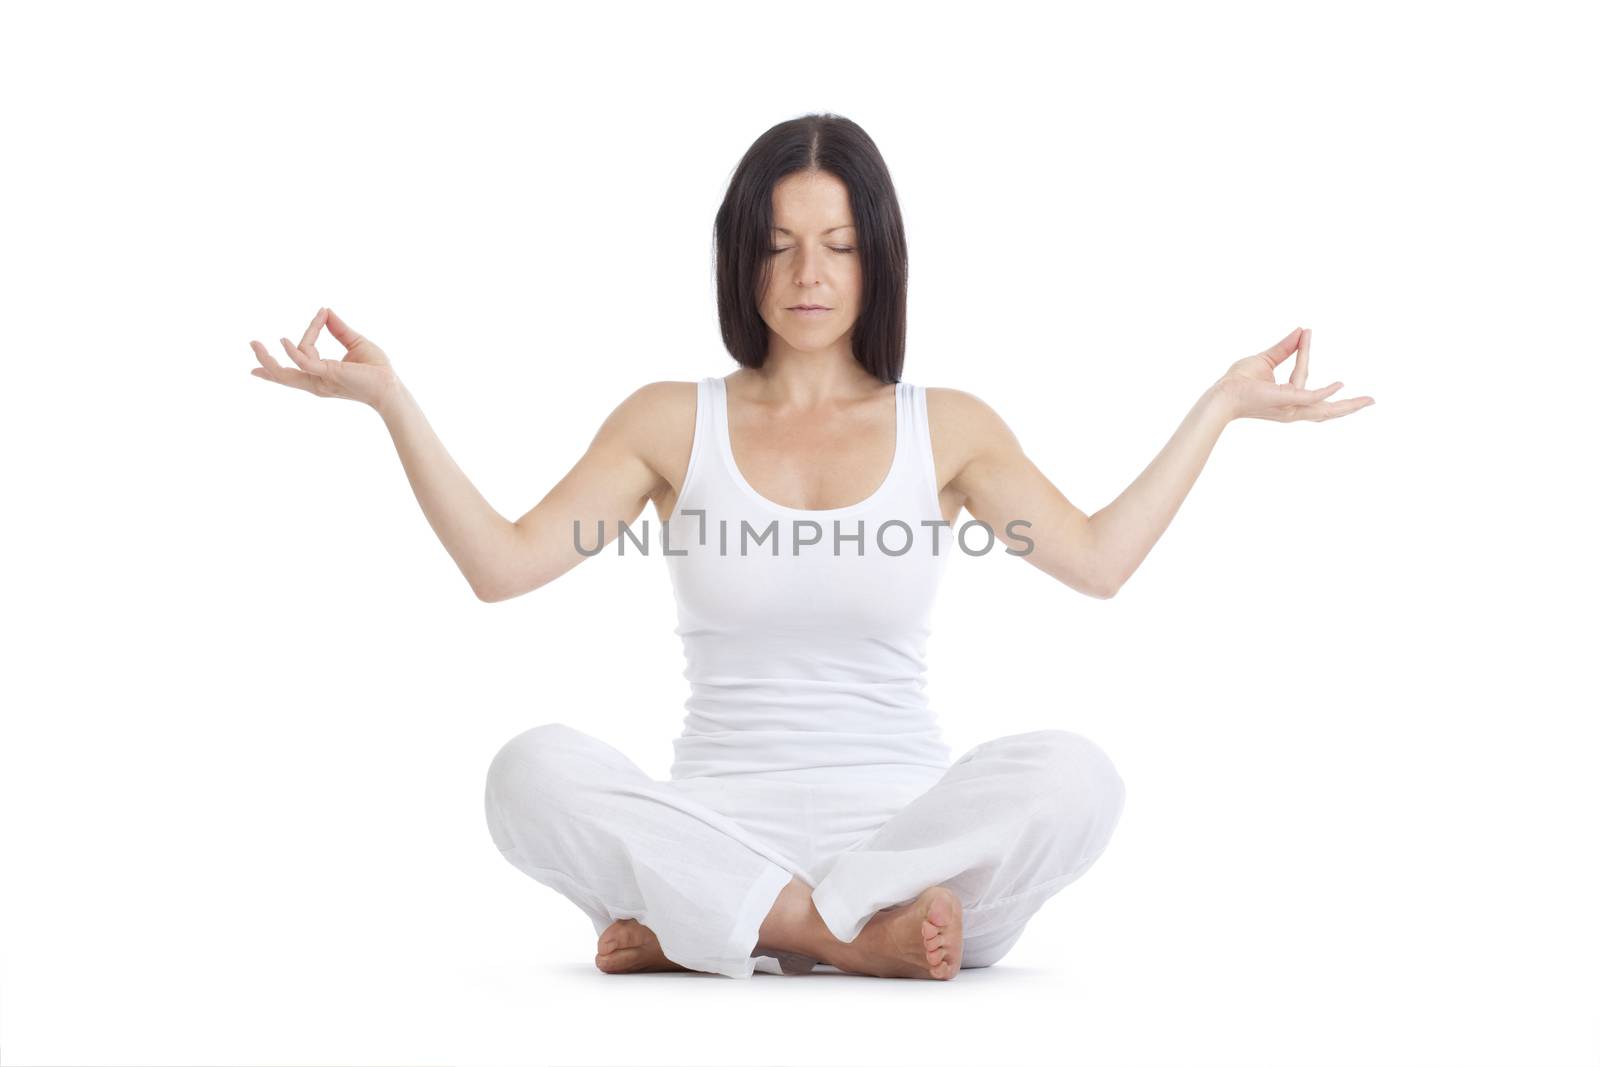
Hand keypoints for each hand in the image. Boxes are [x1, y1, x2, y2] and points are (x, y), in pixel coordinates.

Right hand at [249, 307, 399, 411]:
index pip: (304, 352)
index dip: (310, 330)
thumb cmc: (377, 370)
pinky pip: (304, 363)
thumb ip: (339, 328)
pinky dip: (293, 352)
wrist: (390, 386)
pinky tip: (284, 341)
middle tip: (252, 347)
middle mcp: (317, 380)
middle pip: (284, 374)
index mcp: (322, 373)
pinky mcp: (327, 374)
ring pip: (287, 370)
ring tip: (255, 344)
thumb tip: (326, 311)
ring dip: (269, 358)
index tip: (322, 313)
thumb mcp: (355, 343)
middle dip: (266, 363)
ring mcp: (320, 379)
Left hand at [1211, 327, 1373, 421]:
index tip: (1306, 332)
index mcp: (1288, 399)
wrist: (1222, 393)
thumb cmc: (1238, 382)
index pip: (1305, 374)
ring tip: (1367, 400)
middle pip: (1326, 409)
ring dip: (1347, 405)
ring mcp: (1290, 406)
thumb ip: (1285, 348)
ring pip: (1324, 408)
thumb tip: (1302, 330)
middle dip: (1348, 406)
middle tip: (1370, 401)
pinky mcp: (1286, 400)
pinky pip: (1309, 396)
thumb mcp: (1265, 359)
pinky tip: (1339, 386)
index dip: (1305, 353)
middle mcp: (1292, 407)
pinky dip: (1325, 391)